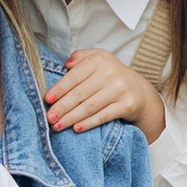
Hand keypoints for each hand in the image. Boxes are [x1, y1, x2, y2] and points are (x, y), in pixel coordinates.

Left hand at [42, 51, 165, 139]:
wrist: (139, 90)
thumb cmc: (111, 75)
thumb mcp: (98, 59)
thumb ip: (80, 57)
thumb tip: (65, 65)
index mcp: (99, 60)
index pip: (74, 76)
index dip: (59, 89)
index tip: (47, 99)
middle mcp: (110, 73)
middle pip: (80, 93)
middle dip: (62, 107)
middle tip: (49, 117)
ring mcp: (119, 89)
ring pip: (89, 106)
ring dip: (71, 118)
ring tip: (57, 126)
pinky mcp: (127, 105)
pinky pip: (103, 116)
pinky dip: (88, 123)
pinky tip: (76, 128)